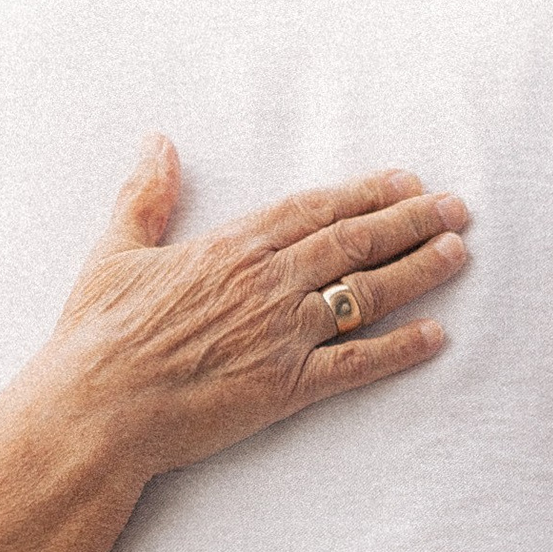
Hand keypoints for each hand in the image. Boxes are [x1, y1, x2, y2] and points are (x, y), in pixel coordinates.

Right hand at [0, 139, 469, 551]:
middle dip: (410, 221)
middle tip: (456, 207)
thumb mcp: (113, 252)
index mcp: (229, 247)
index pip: (314, 210)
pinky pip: (357, 365)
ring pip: (366, 294)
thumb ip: (145, 196)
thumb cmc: (95, 336)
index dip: (365, 192)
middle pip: (353, 242)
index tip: (405, 180)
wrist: (95, 410)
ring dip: (417, 271)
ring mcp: (281, 335)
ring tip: (457, 253)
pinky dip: (399, 349)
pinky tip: (436, 336)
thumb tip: (158, 142)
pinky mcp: (286, 388)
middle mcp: (266, 284)